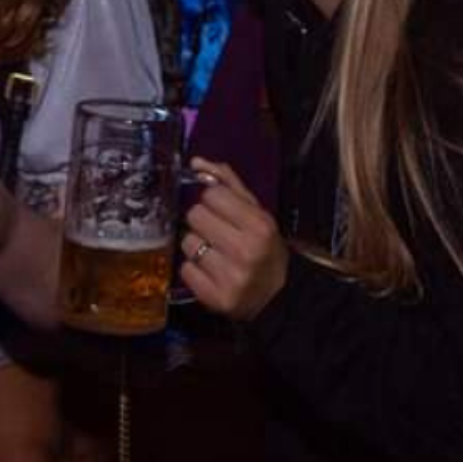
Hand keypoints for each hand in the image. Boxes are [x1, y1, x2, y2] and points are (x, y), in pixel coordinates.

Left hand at [177, 156, 289, 320]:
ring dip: (196, 246)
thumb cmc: (264, 247)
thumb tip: (196, 163)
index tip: (223, 211)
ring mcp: (229, 277)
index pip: (211, 195)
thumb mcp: (256, 212)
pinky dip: (193, 270)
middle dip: (203, 222)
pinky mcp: (215, 299)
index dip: (214, 201)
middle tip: (217, 233)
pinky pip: (184, 270)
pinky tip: (210, 272)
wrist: (278, 297)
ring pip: (187, 242)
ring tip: (215, 253)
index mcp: (258, 226)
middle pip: (194, 216)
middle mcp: (245, 251)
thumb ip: (227, 183)